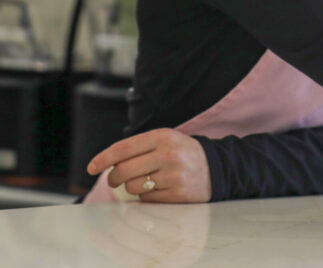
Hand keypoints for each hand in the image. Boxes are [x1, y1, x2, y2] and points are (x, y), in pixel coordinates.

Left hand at [87, 128, 211, 202]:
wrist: (217, 167)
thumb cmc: (183, 154)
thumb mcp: (165, 141)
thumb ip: (139, 148)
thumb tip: (106, 165)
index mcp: (163, 137)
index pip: (123, 148)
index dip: (103, 158)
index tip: (91, 167)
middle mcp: (169, 154)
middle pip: (124, 170)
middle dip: (114, 178)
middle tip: (115, 180)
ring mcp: (174, 175)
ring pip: (134, 187)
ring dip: (134, 187)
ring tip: (147, 182)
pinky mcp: (178, 194)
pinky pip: (148, 199)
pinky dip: (148, 196)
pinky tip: (159, 189)